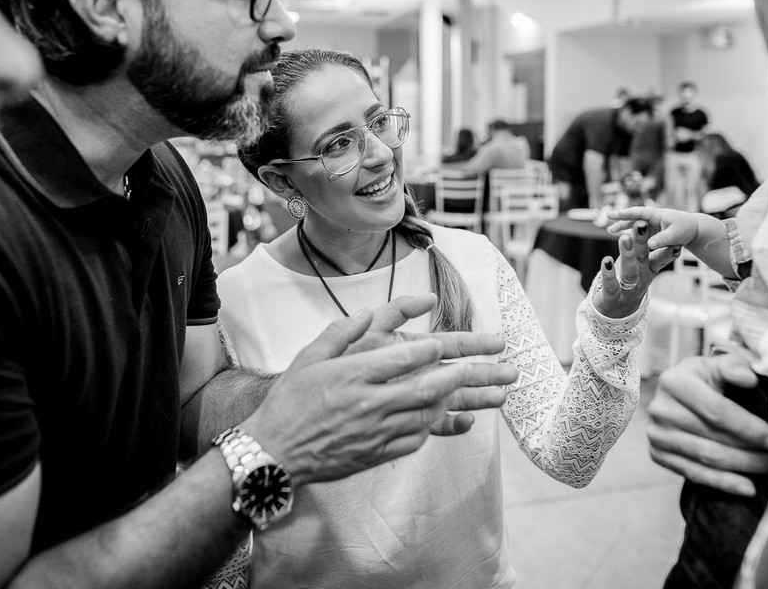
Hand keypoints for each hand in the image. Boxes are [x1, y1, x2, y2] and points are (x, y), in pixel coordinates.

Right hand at [243, 295, 517, 485]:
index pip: (403, 358)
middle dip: (465, 377)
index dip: (432, 350)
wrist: (274, 454)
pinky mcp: (377, 453)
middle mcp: (369, 403)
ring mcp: (375, 431)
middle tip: (493, 369)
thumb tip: (368, 313)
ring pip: (429, 415)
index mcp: (353, 375)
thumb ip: (342, 332)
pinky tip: (452, 418)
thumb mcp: (309, 357)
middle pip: (427, 387)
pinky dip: (437, 427)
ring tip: (491, 395)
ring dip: (462, 403)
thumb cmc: (290, 401)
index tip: (451, 342)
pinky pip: (417, 438)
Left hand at [341, 293, 512, 436]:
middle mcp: (413, 373)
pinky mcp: (401, 423)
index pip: (448, 343)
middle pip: (456, 372)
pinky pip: (429, 425)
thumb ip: (394, 313)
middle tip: (514, 374)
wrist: (307, 407)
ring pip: (449, 398)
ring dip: (476, 398)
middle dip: (485, 372)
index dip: (474, 343)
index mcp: (407, 349)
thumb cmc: (332, 367)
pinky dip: (448, 424)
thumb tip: (430, 297)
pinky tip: (467, 422)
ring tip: (502, 398)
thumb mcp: (364, 331)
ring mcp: (409, 398)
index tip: (499, 343)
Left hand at [592, 220, 679, 317]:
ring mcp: (626, 289)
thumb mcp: (643, 268)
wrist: (615, 312)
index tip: (676, 242)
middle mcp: (639, 279)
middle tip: (642, 224)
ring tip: (625, 237)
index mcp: (648, 270)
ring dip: (627, 254)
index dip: (668, 252)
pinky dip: (608, 273)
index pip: (660, 260)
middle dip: (642, 241)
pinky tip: (606, 261)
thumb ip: (653, 253)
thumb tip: (667, 235)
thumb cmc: (630, 282)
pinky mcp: (611, 297)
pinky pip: (610, 285)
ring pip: (629, 272)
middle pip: (642, 258)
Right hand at [606, 206, 700, 250]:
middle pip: (632, 218)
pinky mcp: (651, 232)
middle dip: (620, 220)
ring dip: (623, 227)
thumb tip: (650, 245)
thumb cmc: (685, 229)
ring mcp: (650, 225)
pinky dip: (629, 234)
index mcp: (656, 214)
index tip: (614, 215)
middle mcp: (650, 218)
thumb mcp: (675, 235)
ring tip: (611, 231)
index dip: (625, 214)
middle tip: (608, 222)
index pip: (638, 212)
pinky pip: (638, 233)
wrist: (693, 230)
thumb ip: (662, 240)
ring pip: (633, 225)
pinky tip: (621, 238)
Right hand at [647, 352, 767, 495]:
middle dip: (754, 451)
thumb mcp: (717, 365)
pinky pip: (694, 474)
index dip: (751, 428)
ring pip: (707, 458)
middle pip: (714, 437)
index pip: (717, 411)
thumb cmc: (704, 379)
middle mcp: (660, 409)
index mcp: (675, 381)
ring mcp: (657, 434)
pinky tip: (748, 488)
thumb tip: (749, 379)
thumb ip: (733, 367)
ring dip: (745, 467)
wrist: (676, 396)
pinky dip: (723, 483)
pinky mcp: (658, 454)